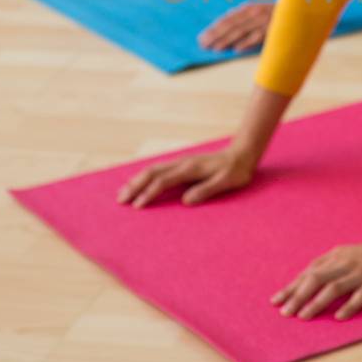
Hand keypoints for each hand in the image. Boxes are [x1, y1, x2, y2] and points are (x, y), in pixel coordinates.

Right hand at [117, 149, 253, 207]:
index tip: (137, 206)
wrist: (241, 154)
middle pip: (151, 173)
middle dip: (134, 186)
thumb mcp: (226, 182)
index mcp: (190, 169)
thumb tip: (186, 201)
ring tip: (122, 193)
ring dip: (136, 180)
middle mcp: (182, 163)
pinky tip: (137, 183)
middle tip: (120, 201)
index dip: (149, 193)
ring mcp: (180, 162)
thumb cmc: (236, 171)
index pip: (163, 181)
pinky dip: (144, 176)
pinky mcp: (181, 164)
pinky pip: (158, 169)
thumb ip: (206, 190)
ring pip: (152, 169)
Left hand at [198, 0, 274, 51]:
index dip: (214, 29)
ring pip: (241, 31)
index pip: (227, 19)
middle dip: (215, 35)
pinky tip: (235, 50)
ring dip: (226, 41)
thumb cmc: (278, 14)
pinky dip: (246, 43)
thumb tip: (228, 23)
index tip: (202, 38)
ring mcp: (264, 21)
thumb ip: (246, 17)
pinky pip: (257, 37)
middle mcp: (255, 13)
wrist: (303, 10)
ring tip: (214, 49)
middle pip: (230, 25)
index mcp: (250, 8)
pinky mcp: (273, 29)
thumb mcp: (260, 10)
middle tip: (202, 45)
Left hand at [272, 236, 361, 320]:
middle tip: (284, 312)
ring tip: (302, 316)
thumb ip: (327, 265)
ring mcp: (360, 273)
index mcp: (335, 256)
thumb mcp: (346, 254)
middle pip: (316, 279)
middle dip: (298, 296)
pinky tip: (338, 318)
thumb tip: (304, 279)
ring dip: (316, 303)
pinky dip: (348, 306)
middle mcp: (344, 263)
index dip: (292, 287)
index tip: (276, 301)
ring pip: (334, 288)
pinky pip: (360, 296)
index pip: (308, 273)